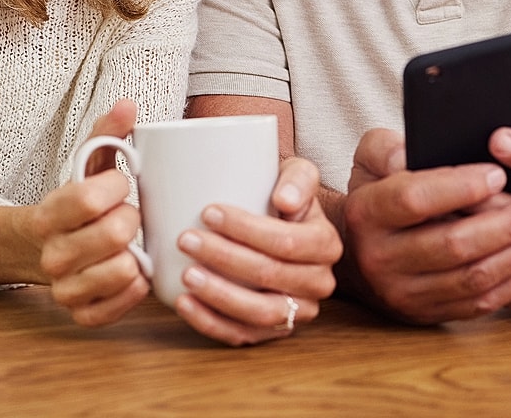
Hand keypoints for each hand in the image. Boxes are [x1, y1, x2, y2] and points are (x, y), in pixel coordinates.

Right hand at [34, 100, 149, 325]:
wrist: (46, 246)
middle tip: (130, 214)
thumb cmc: (78, 201)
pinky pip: (119, 307)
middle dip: (132, 218)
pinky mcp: (82, 313)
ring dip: (137, 253)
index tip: (121, 183)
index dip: (117, 186)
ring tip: (131, 243)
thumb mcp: (89, 164)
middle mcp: (53, 254)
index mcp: (50, 214)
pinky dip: (134, 289)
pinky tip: (133, 271)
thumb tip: (128, 104)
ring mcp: (66, 288)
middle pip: (115, 233)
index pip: (90, 198)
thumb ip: (107, 133)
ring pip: (122, 271)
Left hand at [173, 157, 342, 345]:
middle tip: (187, 239)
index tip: (208, 212)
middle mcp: (318, 282)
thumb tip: (285, 200)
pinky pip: (243, 335)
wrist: (282, 225)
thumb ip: (299, 178)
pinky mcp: (274, 332)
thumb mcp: (298, 175)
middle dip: (224, 257)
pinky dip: (211, 323)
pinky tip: (185, 302)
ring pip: (258, 312)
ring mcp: (297, 311)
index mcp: (325, 244)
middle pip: (269, 275)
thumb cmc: (284, 196)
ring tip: (187, 274)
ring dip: (218, 295)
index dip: (246, 229)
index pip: (285, 241)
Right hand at [341, 129, 510, 324]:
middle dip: (506, 223)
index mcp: (366, 213)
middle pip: (452, 243)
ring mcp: (403, 292)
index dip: (459, 186)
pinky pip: (479, 303)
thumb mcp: (369, 160)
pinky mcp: (426, 314)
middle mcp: (380, 258)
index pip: (414, 198)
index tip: (498, 173)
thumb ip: (387, 148)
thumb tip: (410, 156)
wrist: (355, 252)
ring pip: (472, 277)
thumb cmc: (375, 194)